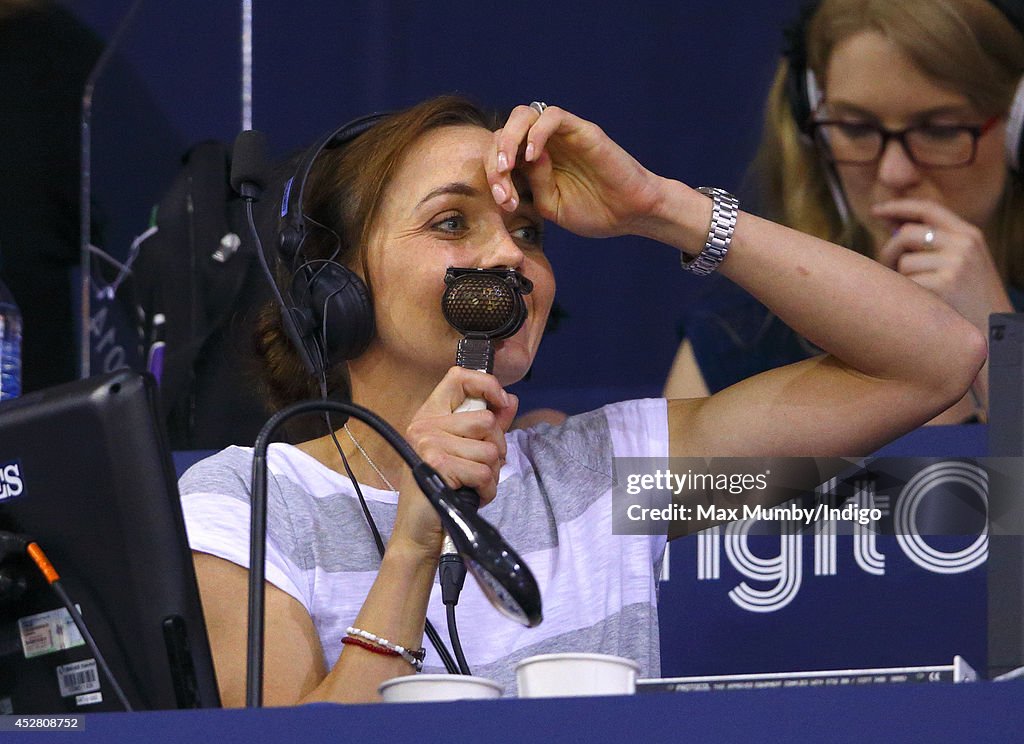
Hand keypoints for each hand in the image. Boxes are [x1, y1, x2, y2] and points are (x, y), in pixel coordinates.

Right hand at [392, 367, 517, 553]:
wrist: (419, 532)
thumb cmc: (443, 491)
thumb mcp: (466, 453)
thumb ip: (487, 426)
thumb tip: (510, 400)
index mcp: (430, 415)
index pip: (458, 378)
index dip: (486, 384)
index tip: (500, 402)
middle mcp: (425, 425)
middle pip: (486, 420)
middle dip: (496, 448)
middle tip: (480, 468)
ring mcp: (428, 443)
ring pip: (489, 450)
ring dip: (491, 474)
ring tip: (472, 484)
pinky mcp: (437, 465)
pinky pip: (483, 472)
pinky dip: (487, 490)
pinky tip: (473, 496)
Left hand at [486, 104, 664, 237]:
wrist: (631, 213)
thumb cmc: (595, 211)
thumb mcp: (551, 205)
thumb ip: (532, 184)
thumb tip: (516, 164)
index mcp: (534, 163)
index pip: (500, 154)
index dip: (493, 175)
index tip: (504, 203)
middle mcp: (544, 144)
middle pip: (505, 130)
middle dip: (495, 157)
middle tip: (501, 184)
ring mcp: (562, 135)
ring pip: (523, 115)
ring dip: (509, 139)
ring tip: (509, 166)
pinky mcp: (581, 129)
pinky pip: (552, 116)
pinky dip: (536, 133)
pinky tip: (532, 157)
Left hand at [873, 199, 1012, 331]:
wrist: (995, 332)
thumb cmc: (970, 301)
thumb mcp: (963, 264)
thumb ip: (935, 244)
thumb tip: (892, 228)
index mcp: (969, 235)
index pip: (928, 209)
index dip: (898, 207)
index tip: (876, 211)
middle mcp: (964, 244)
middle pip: (906, 234)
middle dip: (888, 252)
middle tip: (887, 269)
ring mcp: (956, 264)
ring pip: (903, 262)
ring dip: (900, 279)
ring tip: (916, 294)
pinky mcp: (944, 285)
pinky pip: (905, 283)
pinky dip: (906, 296)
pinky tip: (921, 306)